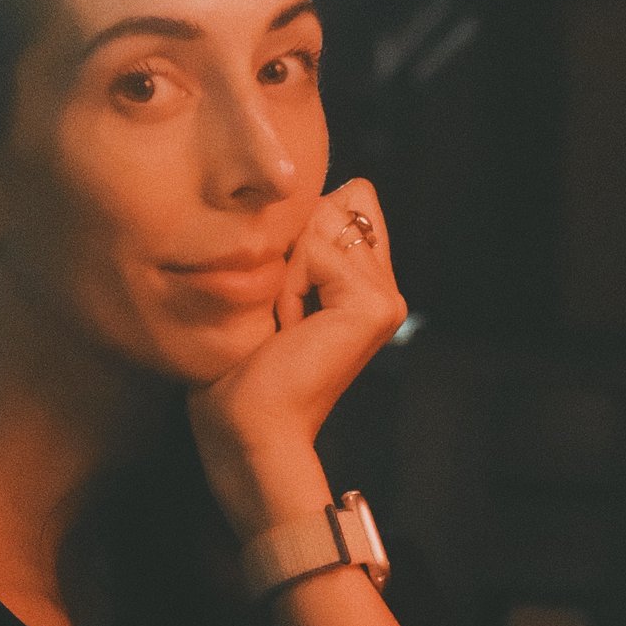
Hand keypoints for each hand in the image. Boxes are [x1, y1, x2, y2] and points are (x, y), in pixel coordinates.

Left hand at [188, 180, 408, 538]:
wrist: (250, 430)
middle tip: (281, 315)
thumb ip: (292, 244)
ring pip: (324, 222)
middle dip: (292, 246)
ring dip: (285, 269)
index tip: (280, 296)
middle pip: (339, 202)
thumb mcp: (266, 291)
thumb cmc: (240, 373)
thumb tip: (298, 194)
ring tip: (282, 325)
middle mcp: (385, 289)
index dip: (303, 228)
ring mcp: (385, 297)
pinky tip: (288, 330)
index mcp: (365, 286)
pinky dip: (288, 285)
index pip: (351, 199)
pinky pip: (315, 252)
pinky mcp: (373, 305)